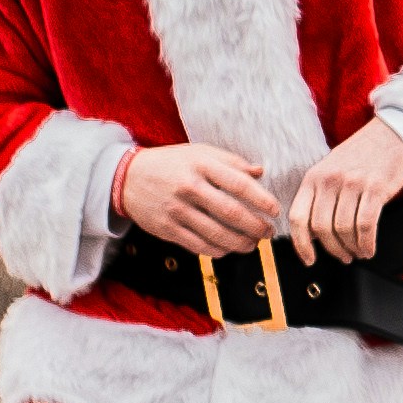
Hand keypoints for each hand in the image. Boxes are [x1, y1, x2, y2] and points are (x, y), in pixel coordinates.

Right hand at [116, 140, 282, 257]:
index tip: (275, 210)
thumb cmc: (171, 163)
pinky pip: (199, 246)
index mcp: (201, 164)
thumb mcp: (199, 152)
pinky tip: (229, 248)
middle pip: (231, 212)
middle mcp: (189, 187)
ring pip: (217, 234)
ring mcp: (177, 210)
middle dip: (256, 226)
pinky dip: (219, 250)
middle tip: (268, 232)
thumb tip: (260, 172)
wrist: (127, 178)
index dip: (262, 199)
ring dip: (241, 243)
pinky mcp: (167, 229)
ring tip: (253, 243)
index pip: (239, 184)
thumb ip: (231, 162)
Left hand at [289, 118, 402, 261]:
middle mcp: (330, 180)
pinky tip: (369, 248)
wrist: (391, 134)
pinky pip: (366, 225)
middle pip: (322, 228)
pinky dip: (367, 243)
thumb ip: (319, 197)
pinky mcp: (375, 187)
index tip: (309, 259)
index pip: (298, 217)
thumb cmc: (361, 156)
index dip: (301, 244)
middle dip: (333, 249)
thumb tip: (312, 234)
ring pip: (343, 229)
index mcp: (313, 177)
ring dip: (352, 248)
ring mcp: (352, 183)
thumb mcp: (330, 170)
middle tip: (343, 257)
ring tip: (359, 252)